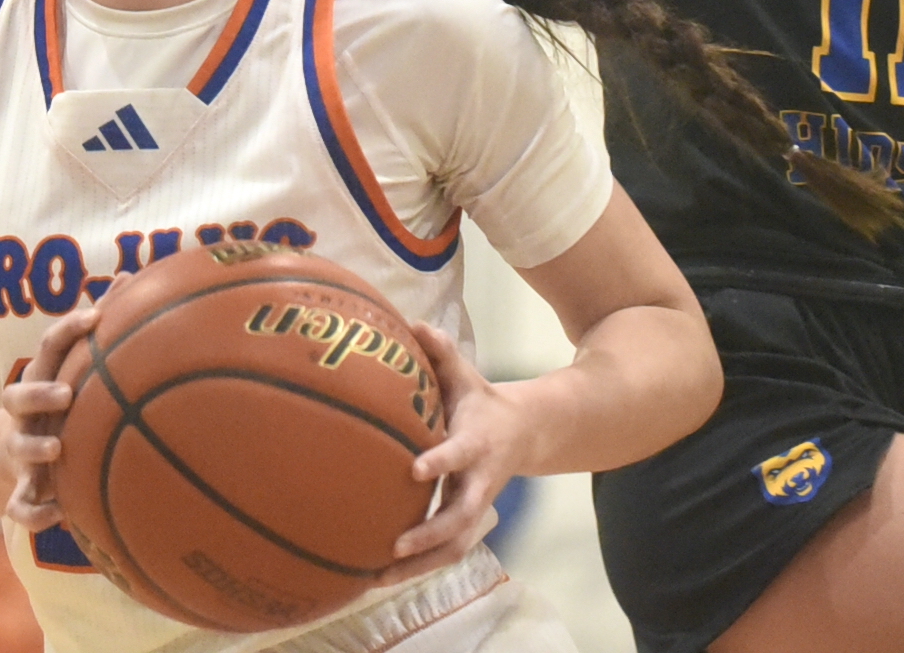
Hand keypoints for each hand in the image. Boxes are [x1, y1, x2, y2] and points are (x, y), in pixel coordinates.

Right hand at [0, 306, 100, 530]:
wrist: (11, 458)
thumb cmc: (60, 405)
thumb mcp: (74, 372)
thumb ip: (103, 333)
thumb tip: (139, 275)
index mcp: (43, 380)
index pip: (49, 347)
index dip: (68, 329)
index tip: (96, 316)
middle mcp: (26, 414)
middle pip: (17, 394)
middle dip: (39, 391)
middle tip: (66, 393)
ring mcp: (20, 450)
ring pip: (17, 447)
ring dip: (35, 447)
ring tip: (57, 448)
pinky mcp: (21, 487)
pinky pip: (19, 505)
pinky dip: (33, 513)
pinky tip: (58, 517)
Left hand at [385, 326, 531, 579]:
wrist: (526, 433)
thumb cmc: (480, 402)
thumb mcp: (466, 375)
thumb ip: (440, 353)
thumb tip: (413, 324)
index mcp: (476, 441)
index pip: (459, 453)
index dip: (441, 461)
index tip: (414, 470)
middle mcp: (478, 480)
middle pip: (461, 517)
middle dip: (431, 533)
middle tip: (396, 546)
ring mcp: (476, 505)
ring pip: (455, 545)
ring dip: (420, 566)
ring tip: (377, 579)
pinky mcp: (467, 521)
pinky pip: (447, 551)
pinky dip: (418, 569)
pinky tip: (379, 577)